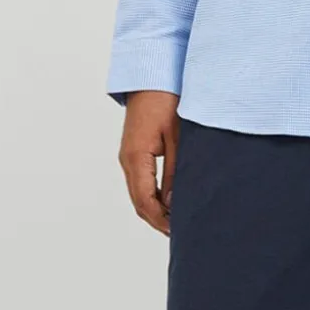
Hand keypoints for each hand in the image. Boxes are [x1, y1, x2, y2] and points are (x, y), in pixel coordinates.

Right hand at [118, 90, 181, 234]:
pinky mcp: (135, 151)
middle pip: (139, 202)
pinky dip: (153, 196)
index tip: (179, 232)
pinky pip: (141, 182)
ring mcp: (128, 156)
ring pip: (139, 194)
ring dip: (156, 210)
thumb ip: (176, 172)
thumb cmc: (166, 100)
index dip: (161, 220)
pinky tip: (171, 201)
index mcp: (135, 157)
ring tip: (178, 221)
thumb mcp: (178, 138)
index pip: (145, 201)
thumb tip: (176, 203)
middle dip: (158, 220)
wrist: (151, 75)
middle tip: (181, 233)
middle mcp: (127, 160)